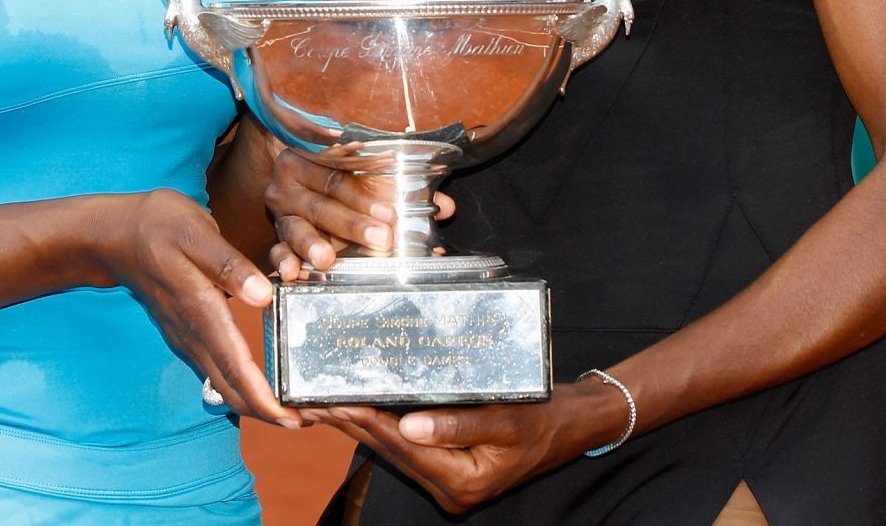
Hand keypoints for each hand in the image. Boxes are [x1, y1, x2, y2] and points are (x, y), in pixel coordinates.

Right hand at [98, 188, 298, 426]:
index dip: (264, 398)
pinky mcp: (186, 333)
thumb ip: (228, 266)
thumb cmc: (158, 225)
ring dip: (255, 401)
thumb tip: (263, 296)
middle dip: (267, 411)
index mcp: (201, 309)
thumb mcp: (196, 232)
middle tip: (306, 420)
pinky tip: (262, 382)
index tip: (291, 418)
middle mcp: (193, 333)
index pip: (235, 366)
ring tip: (292, 407)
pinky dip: (241, 385)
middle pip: (231, 387)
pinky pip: (216, 370)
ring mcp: (186, 336)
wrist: (114, 234)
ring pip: (222, 383)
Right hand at [264, 149, 458, 280]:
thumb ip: (406, 190)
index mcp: (312, 158)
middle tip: (381, 239)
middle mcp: (290, 184)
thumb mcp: (373, 181)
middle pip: (321, 204)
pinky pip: (276, 250)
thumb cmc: (345, 182)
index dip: (365, 196)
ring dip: (313, 244)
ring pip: (296, 228)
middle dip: (352, 223)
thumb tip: (446, 206)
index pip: (338, 176)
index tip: (391, 213)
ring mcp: (281, 213)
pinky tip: (290, 273)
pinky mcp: (276, 238)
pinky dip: (282, 261)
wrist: (304, 182)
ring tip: (327, 259)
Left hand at [303, 382, 627, 514]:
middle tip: (312, 398)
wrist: (573, 425)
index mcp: (463, 480)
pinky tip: (361, 405)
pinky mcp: (450, 465)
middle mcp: (451, 487)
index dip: (366, 421)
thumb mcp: (507, 418)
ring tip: (325, 400)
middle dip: (352, 422)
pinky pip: (409, 445)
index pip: (402, 446)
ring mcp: (449, 480)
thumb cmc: (545, 417)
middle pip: (391, 450)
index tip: (334, 399)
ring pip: (395, 448)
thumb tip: (408, 424)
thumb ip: (458, 423)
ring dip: (361, 423)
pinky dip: (384, 424)